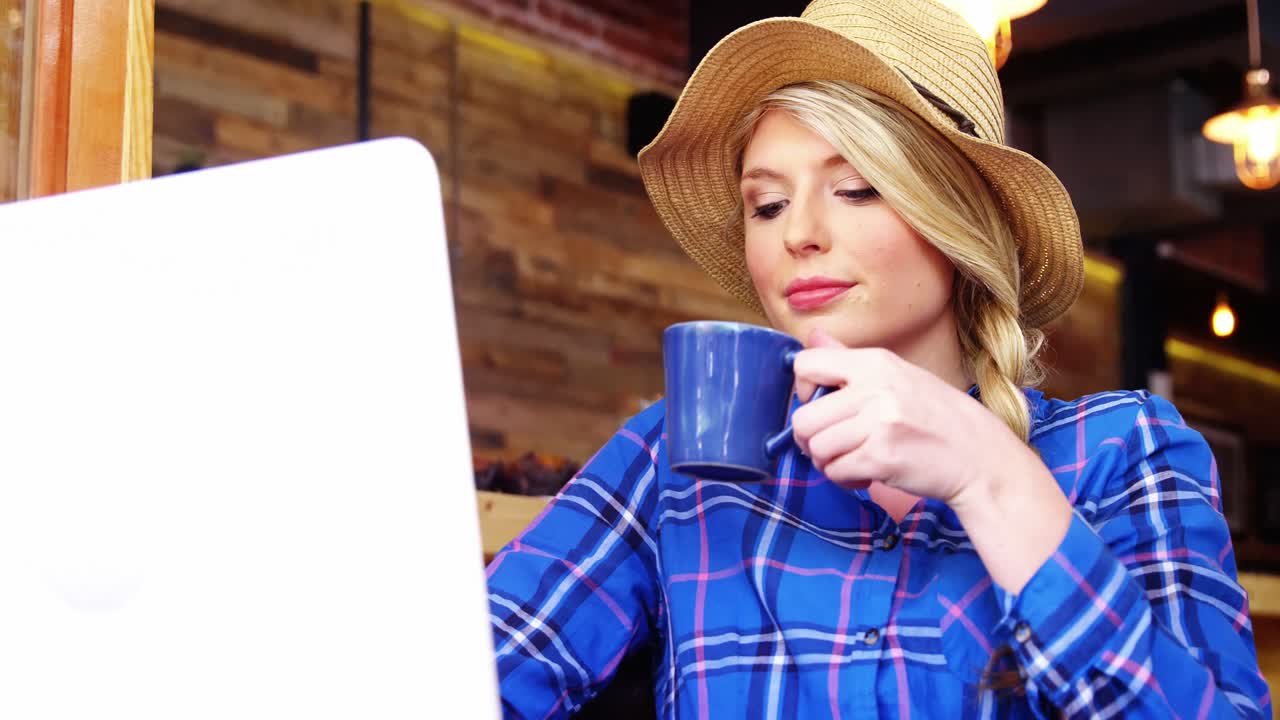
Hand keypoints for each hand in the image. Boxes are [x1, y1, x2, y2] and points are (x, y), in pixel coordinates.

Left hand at [790, 329, 1033, 506]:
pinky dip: (845, 478)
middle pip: (803, 418)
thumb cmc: (937, 417)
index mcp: (875, 362)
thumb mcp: (898, 374)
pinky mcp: (881, 458)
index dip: (802, 389)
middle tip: (833, 445)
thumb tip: (811, 336)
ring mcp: (878, 424)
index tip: (819, 404)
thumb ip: (849, 361)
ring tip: (854, 459)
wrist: (981, 457)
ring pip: (817, 449)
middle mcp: (874, 388)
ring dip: (829, 462)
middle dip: (811, 439)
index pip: (806, 364)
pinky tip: (867, 473)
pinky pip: (836, 472)